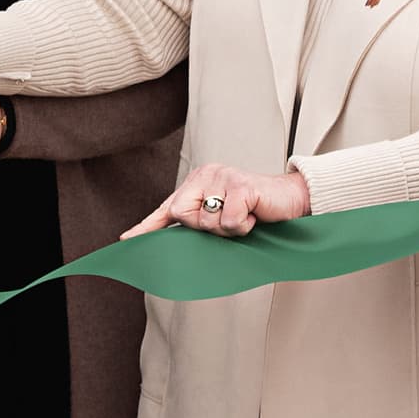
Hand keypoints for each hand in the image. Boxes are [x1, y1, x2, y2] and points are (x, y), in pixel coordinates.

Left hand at [125, 162, 310, 239]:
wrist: (292, 199)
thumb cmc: (256, 210)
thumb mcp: (222, 216)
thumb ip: (199, 223)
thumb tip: (173, 243)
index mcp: (199, 180)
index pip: (168, 206)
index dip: (147, 225)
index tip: (126, 240)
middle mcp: (207, 174)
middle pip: (182, 214)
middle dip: (203, 228)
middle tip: (229, 220)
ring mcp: (224, 178)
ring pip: (207, 223)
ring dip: (228, 230)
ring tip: (245, 217)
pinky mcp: (241, 187)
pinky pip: (228, 222)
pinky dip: (242, 227)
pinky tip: (253, 216)